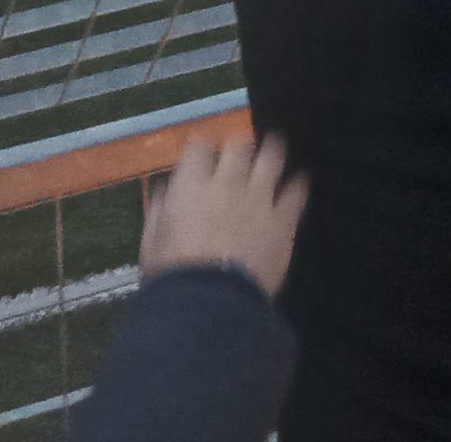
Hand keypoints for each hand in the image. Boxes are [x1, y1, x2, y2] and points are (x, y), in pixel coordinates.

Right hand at [143, 125, 305, 296]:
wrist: (208, 304)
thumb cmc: (172, 276)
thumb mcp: (151, 242)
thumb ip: (158, 210)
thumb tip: (164, 189)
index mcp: (191, 187)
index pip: (200, 148)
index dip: (203, 147)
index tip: (205, 152)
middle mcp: (227, 184)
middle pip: (239, 146)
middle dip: (239, 146)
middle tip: (241, 152)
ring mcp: (259, 199)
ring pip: (272, 158)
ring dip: (272, 151)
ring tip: (273, 150)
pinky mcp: (283, 220)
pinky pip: (296, 191)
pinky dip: (298, 183)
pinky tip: (299, 181)